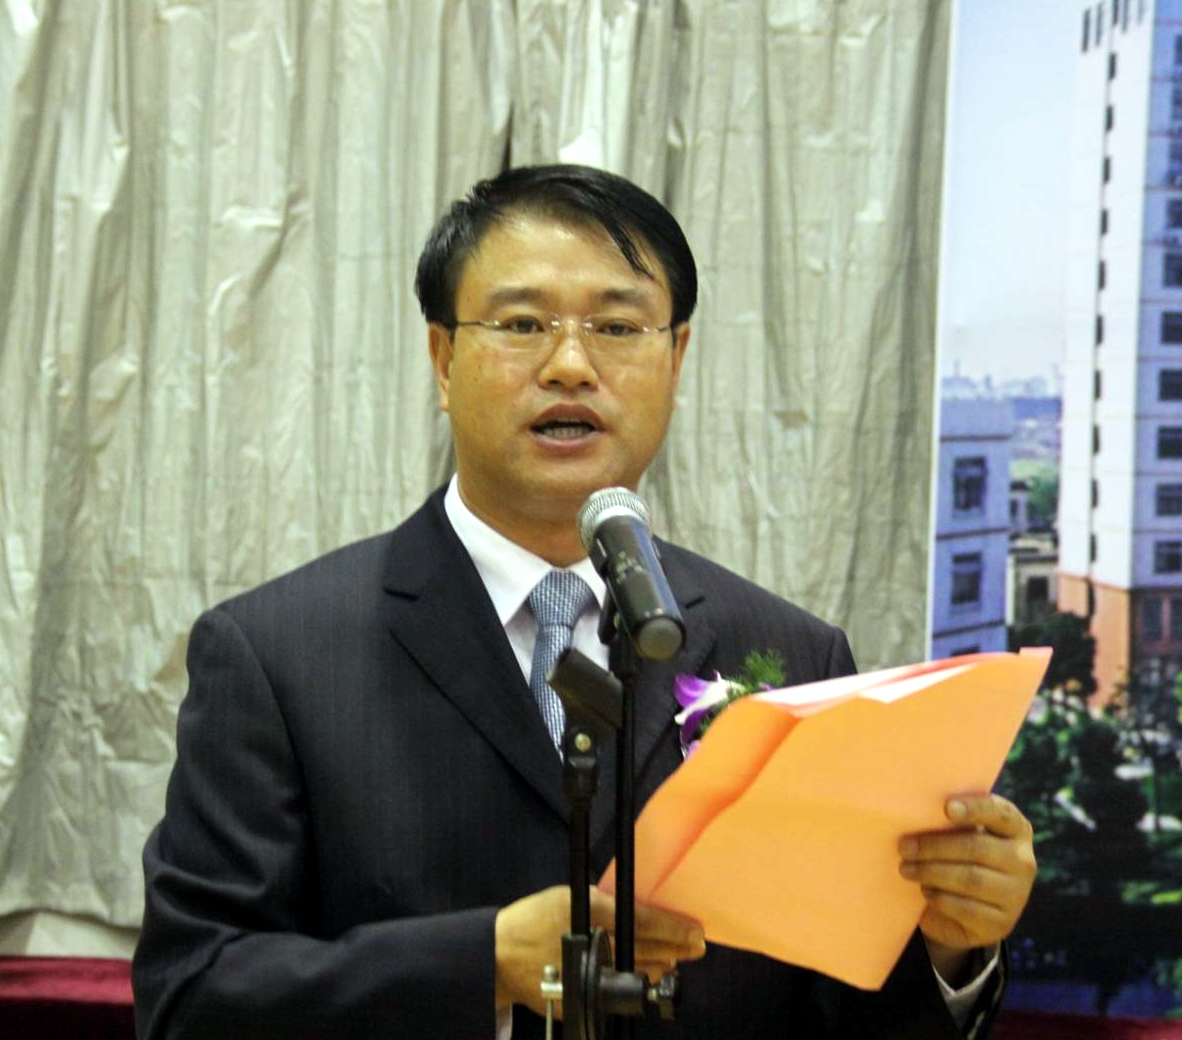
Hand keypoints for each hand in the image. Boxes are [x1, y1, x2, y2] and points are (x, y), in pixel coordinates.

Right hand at [494, 885, 705, 1016]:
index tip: (694, 930)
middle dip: (675, 947)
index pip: (643, 920)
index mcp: (591, 913)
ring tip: (677, 959)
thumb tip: (632, 910)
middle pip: (647, 948)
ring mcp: (590, 974)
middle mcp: (595, 944)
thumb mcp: (568, 896)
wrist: (501, 955)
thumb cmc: (532, 919)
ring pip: (637, 970)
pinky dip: (637, 978)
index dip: (672, 927)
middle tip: (695, 946)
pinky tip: (651, 973)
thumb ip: (601, 903)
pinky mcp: (584, 996)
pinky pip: (619, 988)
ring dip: (661, 963)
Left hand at [898, 794, 1035, 983]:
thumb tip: (916, 810)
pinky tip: (926, 890)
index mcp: (1015, 829)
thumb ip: (950, 820)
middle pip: (977, 848)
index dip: (975, 809)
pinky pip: (966, 908)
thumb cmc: (957, 856)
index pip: (1001, 813)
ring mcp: (1016, 894)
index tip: (947, 808)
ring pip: (971, 879)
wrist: (966, 911)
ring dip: (931, 872)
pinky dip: (940, 897)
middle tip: (904, 847)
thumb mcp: (958, 835)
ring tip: (906, 869)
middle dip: (934, 847)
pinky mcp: (1001, 923)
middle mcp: (1022, 860)